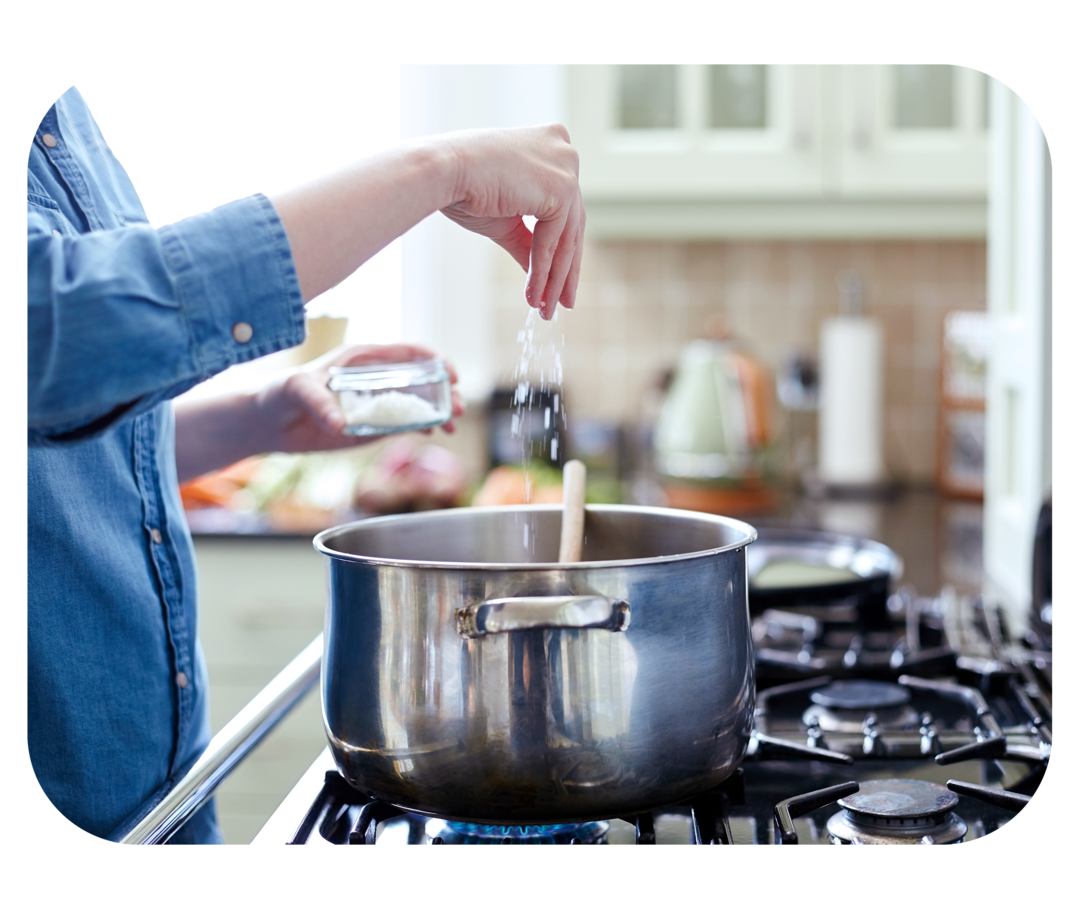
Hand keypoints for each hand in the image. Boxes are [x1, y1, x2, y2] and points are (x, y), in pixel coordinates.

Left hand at [251, 344, 464, 453]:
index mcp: (364, 359)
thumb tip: (340, 424)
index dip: (435, 360)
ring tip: (452, 427)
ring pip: (419, 403)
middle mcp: (376, 378)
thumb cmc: (280, 393)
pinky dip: (424, 427)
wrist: (270, 422)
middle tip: (458, 409)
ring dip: (440, 412)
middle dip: (445, 392)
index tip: (451, 374)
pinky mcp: (373, 425)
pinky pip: (405, 424)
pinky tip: (434, 434)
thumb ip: (318, 402)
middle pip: (422, 379)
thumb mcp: (296, 389)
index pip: (409, 353)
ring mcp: (377, 402)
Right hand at [439, 124, 584, 319]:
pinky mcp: (562, 187)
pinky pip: (554, 241)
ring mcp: (566, 166)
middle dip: (564, 270)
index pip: (564, 207)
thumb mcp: (505, 219)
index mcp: (550, 144)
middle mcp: (564, 150)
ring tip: (545, 308)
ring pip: (566, 237)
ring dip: (554, 278)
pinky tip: (535, 295)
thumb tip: (543, 275)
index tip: (556, 282)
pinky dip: (544, 271)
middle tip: (560, 303)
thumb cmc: (462, 187)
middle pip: (571, 223)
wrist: (443, 172)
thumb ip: (528, 242)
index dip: (560, 249)